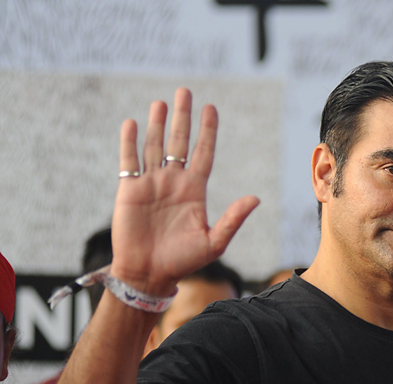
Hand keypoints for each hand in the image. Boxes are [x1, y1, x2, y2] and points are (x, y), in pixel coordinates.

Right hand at [110, 88, 259, 295]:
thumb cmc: (183, 262)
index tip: (211, 108)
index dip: (208, 131)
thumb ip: (233, 219)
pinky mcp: (129, 189)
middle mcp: (174, 182)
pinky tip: (131, 123)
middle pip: (180, 142)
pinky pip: (129, 160)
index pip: (204, 153)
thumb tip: (255, 199)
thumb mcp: (214, 242)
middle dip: (183, 117)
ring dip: (157, 124)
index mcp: (195, 190)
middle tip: (185, 91)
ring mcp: (151, 184)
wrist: (150, 274)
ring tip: (161, 103)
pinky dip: (129, 141)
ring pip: (155, 146)